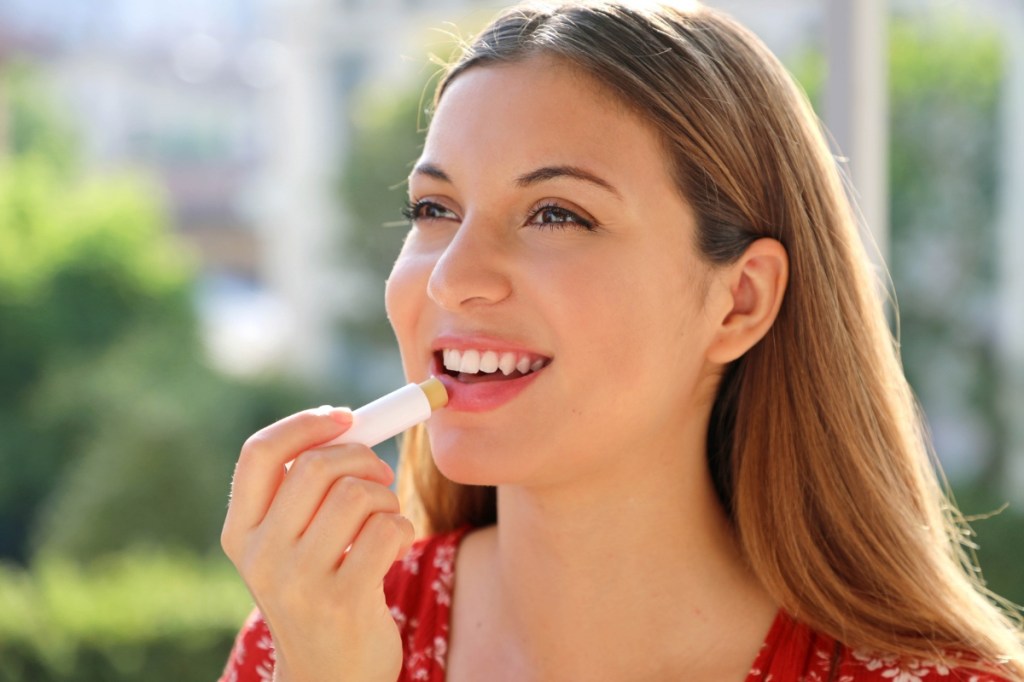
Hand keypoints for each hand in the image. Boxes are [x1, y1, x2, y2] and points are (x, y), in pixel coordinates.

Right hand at [221, 406, 413, 681]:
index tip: (343, 418)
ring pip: (357, 495)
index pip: (259, 453)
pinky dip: (403, 528)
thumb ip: (306, 491)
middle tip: (380, 473)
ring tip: (386, 519)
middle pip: (315, 466)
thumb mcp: (293, 545)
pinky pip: (388, 529)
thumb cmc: (321, 591)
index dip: (304, 424)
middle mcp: (260, 555)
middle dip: (361, 457)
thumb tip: (349, 424)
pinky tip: (394, 548)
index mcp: (241, 532)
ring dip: (387, 498)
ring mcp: (299, 581)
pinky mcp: (342, 600)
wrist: (332, 676)